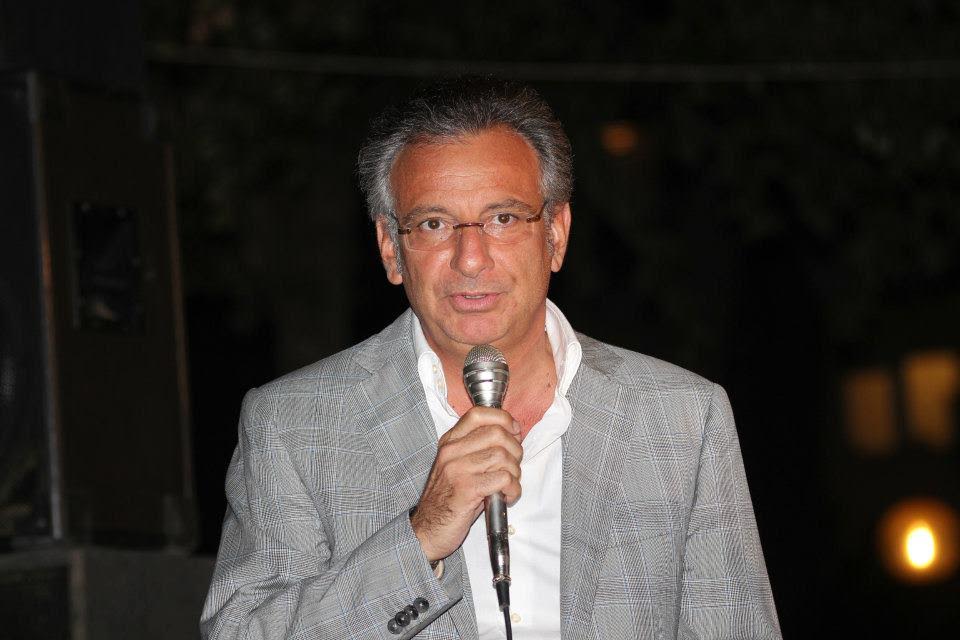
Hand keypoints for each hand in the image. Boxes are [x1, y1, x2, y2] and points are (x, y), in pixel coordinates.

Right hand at [410, 406, 522, 561]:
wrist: (427, 529)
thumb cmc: (448, 499)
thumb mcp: (457, 466)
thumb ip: (479, 448)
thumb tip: (512, 435)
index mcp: (450, 442)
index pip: (478, 414)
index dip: (503, 419)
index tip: (514, 431)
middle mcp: (451, 452)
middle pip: (496, 433)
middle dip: (515, 449)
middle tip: (513, 466)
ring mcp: (458, 470)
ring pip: (502, 456)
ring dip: (514, 472)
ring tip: (508, 485)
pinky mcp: (467, 489)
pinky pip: (503, 479)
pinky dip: (513, 489)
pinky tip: (506, 497)